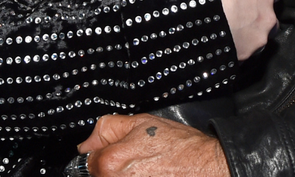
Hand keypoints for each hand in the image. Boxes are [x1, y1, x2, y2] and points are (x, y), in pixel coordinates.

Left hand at [78, 115, 229, 176]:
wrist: (208, 167)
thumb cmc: (180, 147)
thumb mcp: (140, 122)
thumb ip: (106, 129)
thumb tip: (86, 143)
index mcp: (110, 163)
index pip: (87, 162)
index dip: (102, 152)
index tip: (118, 150)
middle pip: (101, 175)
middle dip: (115, 167)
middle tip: (138, 160)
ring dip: (127, 175)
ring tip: (149, 170)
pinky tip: (155, 175)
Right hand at [208, 0, 281, 59]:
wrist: (196, 19)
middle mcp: (267, 19)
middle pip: (270, 15)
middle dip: (259, 12)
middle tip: (239, 7)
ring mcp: (258, 39)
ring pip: (260, 34)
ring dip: (251, 30)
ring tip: (231, 25)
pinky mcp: (246, 55)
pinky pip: (247, 50)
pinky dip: (240, 45)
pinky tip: (226, 37)